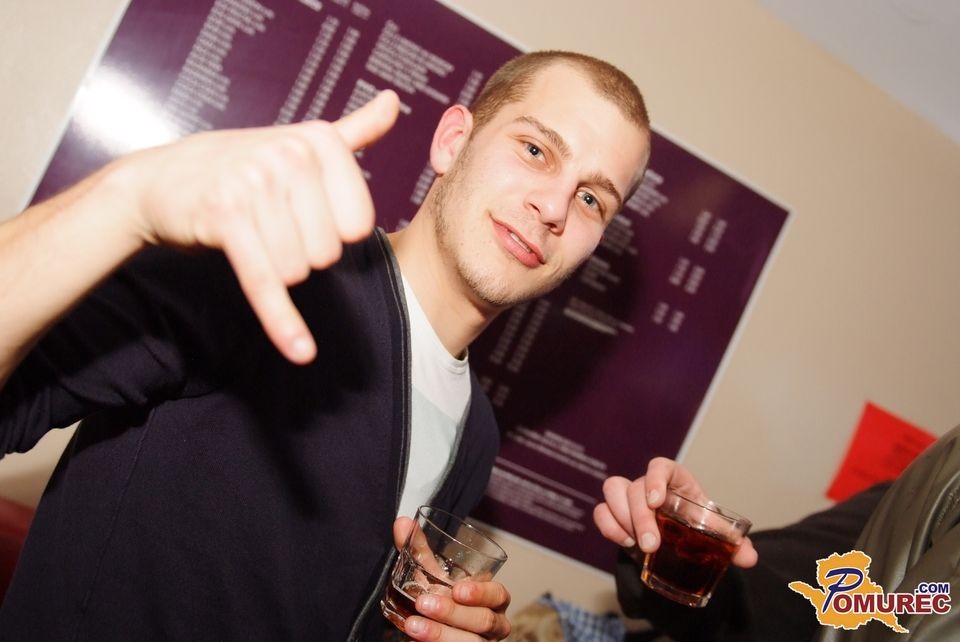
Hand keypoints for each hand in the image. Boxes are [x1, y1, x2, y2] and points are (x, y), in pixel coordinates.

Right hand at [111, 89, 399, 363]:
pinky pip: (266, 282)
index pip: (359, 225)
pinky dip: (282, 322)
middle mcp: (288, 155)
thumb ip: (352, 130)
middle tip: (268, 224)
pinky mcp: (225, 219)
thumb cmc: (239, 166)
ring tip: (249, 235)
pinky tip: (300, 350)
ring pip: (299, 270)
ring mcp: (255, 184)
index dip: (332, 232)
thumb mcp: (298, 143)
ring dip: (276, 267)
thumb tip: (395, 102)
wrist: (158, 181)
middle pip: (329, 252)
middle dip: (302, 252)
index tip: (300, 211)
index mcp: (318, 140)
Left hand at [392, 517, 511, 640]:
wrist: (431, 632)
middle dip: (453, 613)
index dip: (481, 593)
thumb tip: (402, 523)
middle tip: (424, 603)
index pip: (498, 594)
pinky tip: (415, 641)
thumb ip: (419, 550)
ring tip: (413, 625)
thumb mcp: (432, 575)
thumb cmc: (442, 598)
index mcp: (492, 600)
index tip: (457, 589)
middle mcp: (493, 624)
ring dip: (441, 634)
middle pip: (484, 620)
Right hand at [593, 457, 757, 567]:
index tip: (657, 501)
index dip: (655, 478)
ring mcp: (629, 497)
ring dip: (621, 519)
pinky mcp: (616, 514)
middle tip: (651, 545)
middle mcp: (650, 485)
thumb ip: (733, 544)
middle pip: (634, 486)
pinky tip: (624, 543)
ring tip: (637, 545)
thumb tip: (749, 558)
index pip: (660, 466)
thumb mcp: (714, 532)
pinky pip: (601, 511)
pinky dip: (608, 526)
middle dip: (640, 517)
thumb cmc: (697, 526)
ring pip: (612, 491)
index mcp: (676, 481)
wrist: (679, 538)